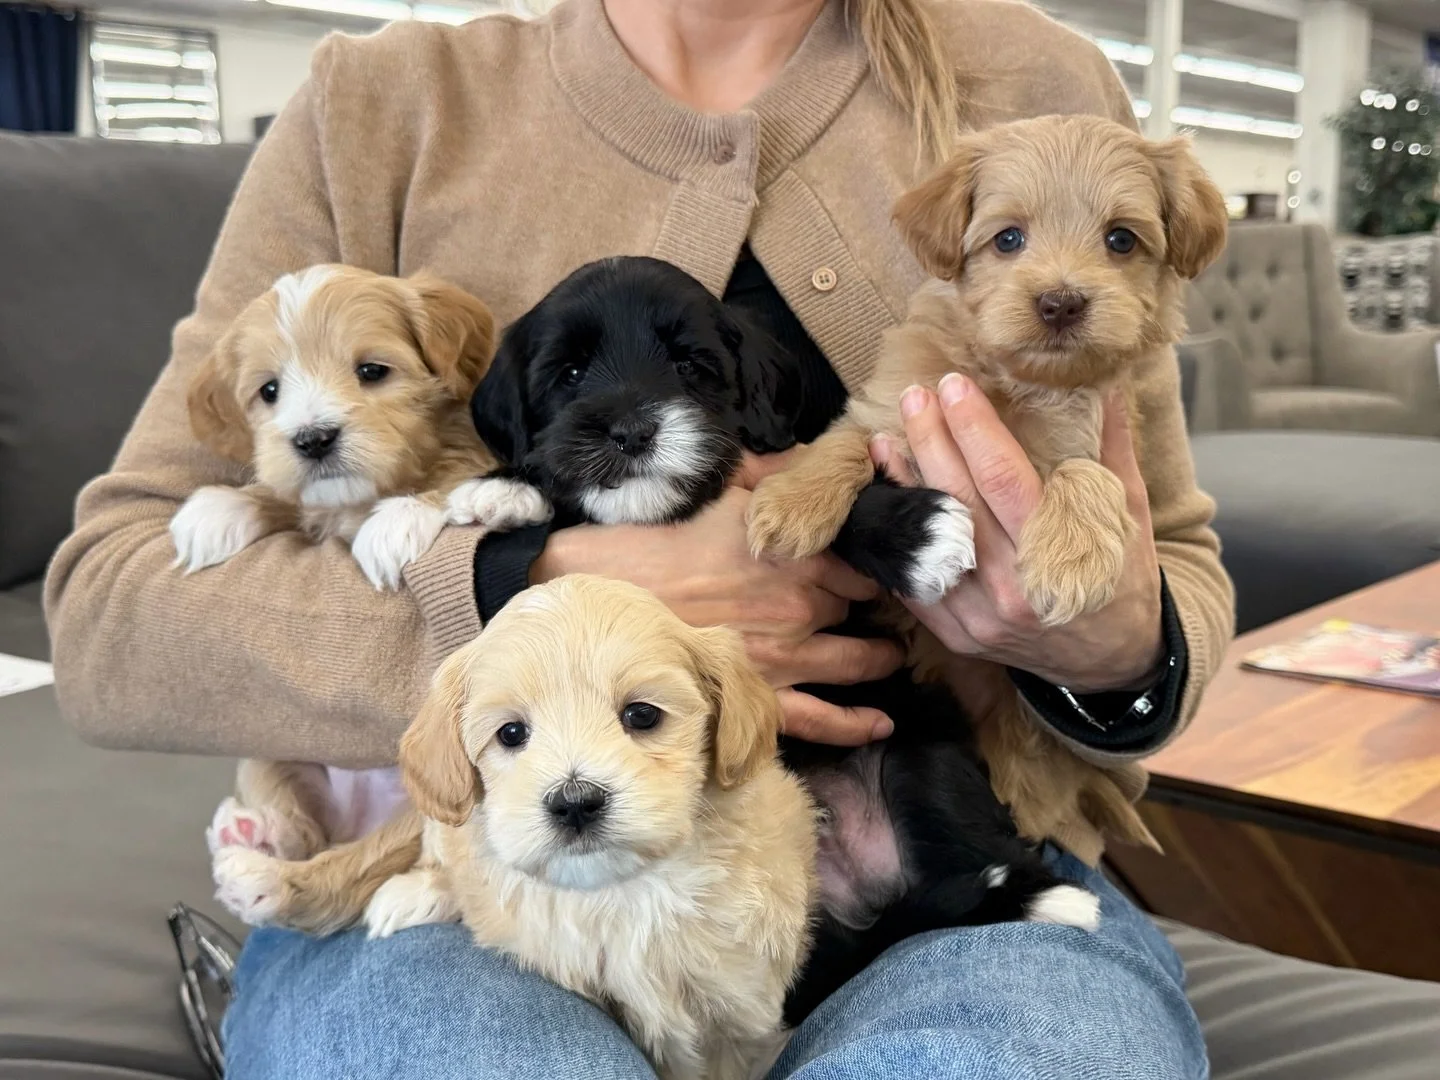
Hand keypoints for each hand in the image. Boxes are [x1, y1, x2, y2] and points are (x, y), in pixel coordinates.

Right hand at [531, 485, 902, 744]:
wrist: (603, 588)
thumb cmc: (657, 534)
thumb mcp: (721, 485)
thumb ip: (776, 469)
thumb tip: (819, 453)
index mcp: (798, 550)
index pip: (865, 558)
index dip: (873, 559)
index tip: (880, 560)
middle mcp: (802, 604)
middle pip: (860, 608)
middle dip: (872, 607)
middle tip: (882, 607)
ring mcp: (784, 655)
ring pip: (856, 661)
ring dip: (878, 658)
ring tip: (889, 654)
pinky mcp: (759, 695)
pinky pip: (820, 719)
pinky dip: (854, 725)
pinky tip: (881, 722)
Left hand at [872, 374, 1163, 691]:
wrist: (1113, 662)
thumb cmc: (1123, 581)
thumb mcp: (1130, 516)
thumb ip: (1113, 450)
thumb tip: (1108, 383)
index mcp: (1056, 553)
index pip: (1003, 478)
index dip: (973, 428)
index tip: (955, 386)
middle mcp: (1011, 588)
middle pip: (957, 501)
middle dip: (931, 440)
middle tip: (915, 395)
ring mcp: (978, 616)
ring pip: (927, 541)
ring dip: (903, 485)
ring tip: (884, 440)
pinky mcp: (956, 634)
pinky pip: (915, 582)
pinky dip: (899, 539)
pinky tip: (888, 500)